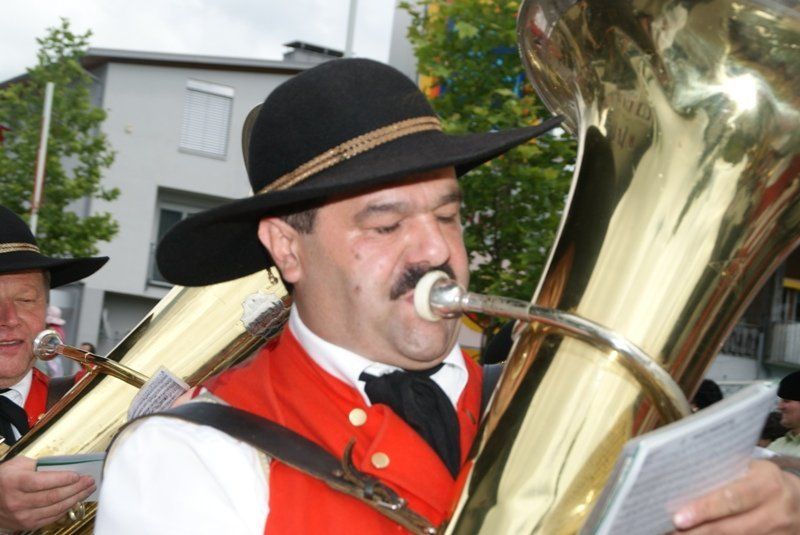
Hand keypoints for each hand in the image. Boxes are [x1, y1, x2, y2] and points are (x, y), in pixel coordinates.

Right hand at [0, 455, 94, 530]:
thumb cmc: (4, 479)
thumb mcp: (17, 465)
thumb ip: (39, 464)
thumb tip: (64, 466)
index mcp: (14, 482)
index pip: (43, 481)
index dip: (63, 479)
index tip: (78, 475)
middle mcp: (17, 501)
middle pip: (53, 496)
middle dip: (76, 488)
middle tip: (89, 481)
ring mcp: (22, 515)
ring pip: (55, 508)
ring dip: (75, 498)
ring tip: (87, 490)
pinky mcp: (27, 524)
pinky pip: (52, 517)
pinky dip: (66, 508)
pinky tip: (75, 501)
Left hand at [672, 459, 799, 533]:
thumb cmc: (766, 482)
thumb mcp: (753, 471)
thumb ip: (726, 475)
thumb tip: (683, 482)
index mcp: (768, 484)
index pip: (732, 498)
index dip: (705, 509)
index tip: (679, 518)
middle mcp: (776, 512)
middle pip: (732, 528)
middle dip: (699, 532)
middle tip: (672, 531)